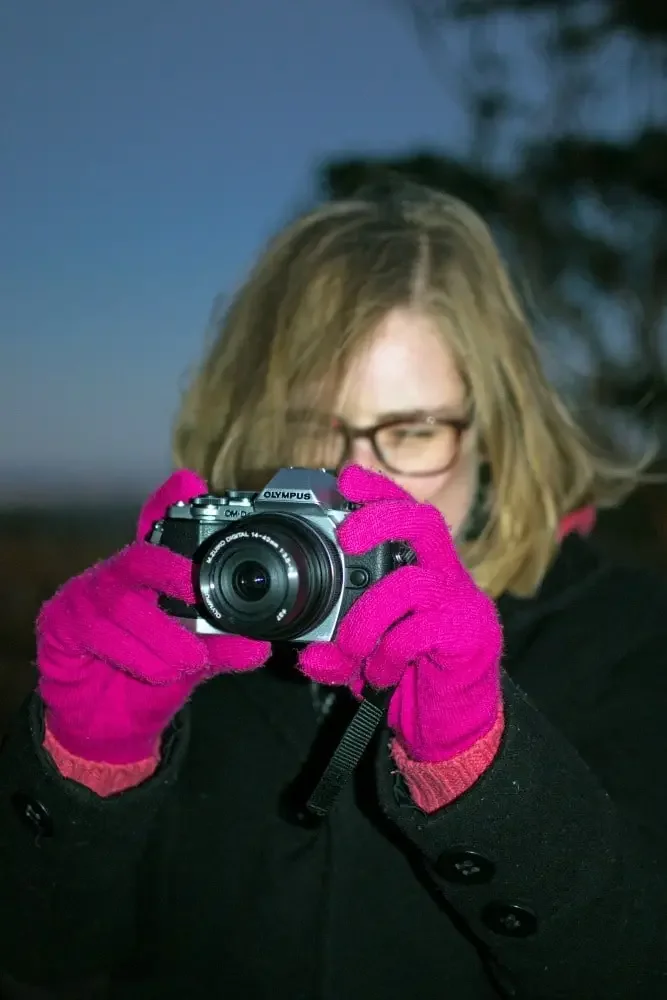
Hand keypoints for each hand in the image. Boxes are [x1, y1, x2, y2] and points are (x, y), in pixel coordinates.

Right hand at [37, 471, 270, 764]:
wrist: (108, 724)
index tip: (188, 483)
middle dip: (170, 572)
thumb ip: (223, 647)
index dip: (168, 501)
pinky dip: (130, 653)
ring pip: (121, 604)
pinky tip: (151, 671)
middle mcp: (117, 576)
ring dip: (159, 635)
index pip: (156, 527)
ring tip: (186, 660)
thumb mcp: (195, 661)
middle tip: (197, 594)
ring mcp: (84, 597)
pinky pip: (93, 632)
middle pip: (139, 557)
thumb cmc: (151, 674)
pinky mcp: (59, 625)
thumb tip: (261, 648)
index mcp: (149, 574)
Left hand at [297, 465, 502, 762]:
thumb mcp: (361, 659)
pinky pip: (423, 629)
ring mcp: (463, 603)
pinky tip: (383, 675)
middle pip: (424, 520)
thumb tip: (306, 654)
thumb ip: (335, 650)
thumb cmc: (412, 678)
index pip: (406, 513)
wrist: (454, 727)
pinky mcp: (471, 634)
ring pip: (411, 582)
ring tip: (351, 649)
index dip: (379, 491)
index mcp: (420, 569)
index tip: (345, 477)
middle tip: (346, 538)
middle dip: (382, 518)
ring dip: (368, 616)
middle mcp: (446, 576)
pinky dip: (390, 653)